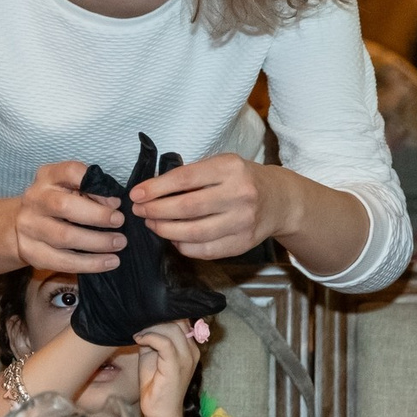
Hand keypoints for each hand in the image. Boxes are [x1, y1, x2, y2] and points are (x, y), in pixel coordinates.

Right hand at [9, 161, 126, 273]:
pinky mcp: (31, 251)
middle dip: (97, 216)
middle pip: (64, 206)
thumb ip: (89, 190)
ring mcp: (29, 226)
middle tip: (120, 222)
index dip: (95, 187)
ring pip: (64, 237)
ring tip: (119, 243)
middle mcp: (34, 199)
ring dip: (97, 242)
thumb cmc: (56, 203)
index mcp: (47, 177)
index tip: (115, 201)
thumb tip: (114, 204)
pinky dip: (89, 263)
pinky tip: (108, 262)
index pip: (70, 172)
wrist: (22, 224)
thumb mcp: (68, 188)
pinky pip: (62, 261)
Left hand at [131, 153, 297, 261]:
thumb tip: (151, 191)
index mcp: (230, 169)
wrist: (280, 200)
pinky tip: (173, 238)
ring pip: (194, 233)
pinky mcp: (243, 243)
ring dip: (165, 230)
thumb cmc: (242, 179)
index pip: (185, 178)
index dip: (156, 188)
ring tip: (152, 224)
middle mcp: (239, 195)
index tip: (137, 194)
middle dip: (156, 211)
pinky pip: (205, 250)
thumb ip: (192, 176)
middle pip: (187, 207)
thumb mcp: (221, 165)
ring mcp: (243, 222)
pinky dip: (183, 246)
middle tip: (139, 211)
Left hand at [135, 321, 202, 416]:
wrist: (160, 412)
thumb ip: (153, 337)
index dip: (164, 313)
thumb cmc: (155, 384)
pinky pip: (165, 342)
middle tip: (139, 324)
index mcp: (189, 347)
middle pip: (177, 320)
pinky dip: (149, 337)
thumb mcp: (152, 355)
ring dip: (150, 328)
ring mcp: (186, 358)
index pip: (182, 319)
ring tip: (138, 334)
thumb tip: (144, 320)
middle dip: (156, 318)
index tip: (145, 314)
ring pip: (171, 329)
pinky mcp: (176, 366)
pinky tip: (138, 340)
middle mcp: (192, 350)